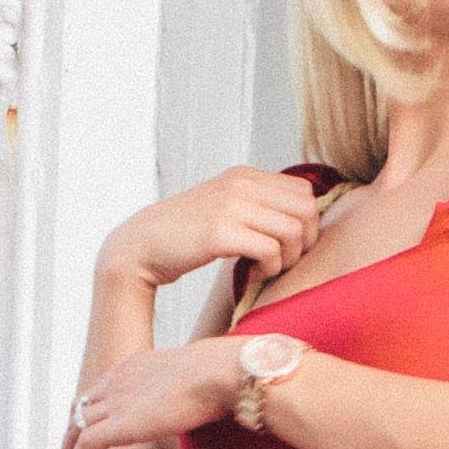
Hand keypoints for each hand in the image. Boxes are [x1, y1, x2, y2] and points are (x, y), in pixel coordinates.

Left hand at [59, 340, 240, 448]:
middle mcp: (119, 380)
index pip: (102, 386)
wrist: (221, 374)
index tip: (91, 424)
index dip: (92, 407)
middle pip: (82, 405)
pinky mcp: (118, 426)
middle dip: (72, 427)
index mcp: (136, 365)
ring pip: (75, 426)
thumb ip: (194, 386)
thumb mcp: (200, 376)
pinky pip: (84, 445)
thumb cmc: (224, 374)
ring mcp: (116, 402)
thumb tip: (214, 395)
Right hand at [99, 168, 323, 293]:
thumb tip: (304, 220)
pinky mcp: (219, 232)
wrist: (141, 245)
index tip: (286, 245)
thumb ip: (257, 204)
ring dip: (288, 258)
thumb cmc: (187, 235)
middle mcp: (240, 183)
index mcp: (244, 175)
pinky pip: (270, 250)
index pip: (304, 192)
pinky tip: (253, 273)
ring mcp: (229, 205)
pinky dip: (270, 268)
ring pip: (293, 230)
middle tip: (282, 260)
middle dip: (304, 242)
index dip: (306, 224)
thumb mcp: (225, 206)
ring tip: (266, 268)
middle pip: (307, 209)